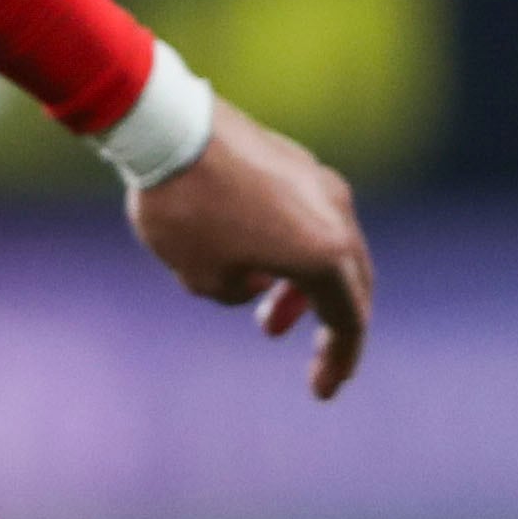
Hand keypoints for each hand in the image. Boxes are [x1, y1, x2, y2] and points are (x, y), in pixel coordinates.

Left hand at [127, 97, 372, 397]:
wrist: (167, 127)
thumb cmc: (184, 209)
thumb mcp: (201, 277)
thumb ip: (234, 294)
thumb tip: (253, 281)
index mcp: (326, 253)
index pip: (349, 320)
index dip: (339, 360)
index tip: (322, 391)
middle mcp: (337, 215)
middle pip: (350, 283)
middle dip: (328, 324)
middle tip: (308, 356)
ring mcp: (319, 183)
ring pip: (327, 247)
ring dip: (302, 287)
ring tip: (265, 318)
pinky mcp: (294, 162)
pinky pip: (305, 218)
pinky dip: (290, 250)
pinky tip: (250, 262)